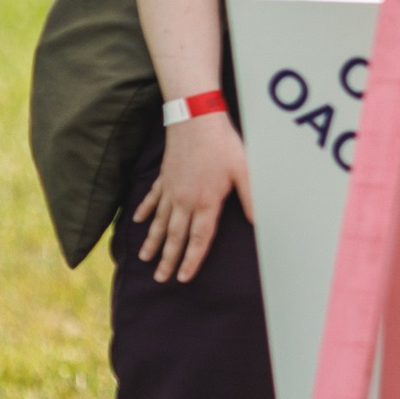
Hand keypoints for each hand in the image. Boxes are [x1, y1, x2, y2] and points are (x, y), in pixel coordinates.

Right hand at [132, 111, 251, 282]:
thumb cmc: (223, 144)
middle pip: (175, 237)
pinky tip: (138, 222)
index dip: (192, 260)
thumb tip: (260, 223)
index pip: (198, 239)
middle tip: (160, 279)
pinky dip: (144, 212)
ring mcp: (170, 190)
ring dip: (153, 242)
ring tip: (145, 259)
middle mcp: (184, 201)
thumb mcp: (244, 171)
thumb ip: (252, 199)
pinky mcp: (163, 177)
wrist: (195, 119)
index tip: (183, 278)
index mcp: (206, 203)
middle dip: (168, 260)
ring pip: (159, 222)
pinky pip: (151, 200)